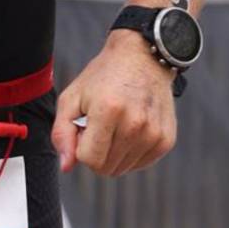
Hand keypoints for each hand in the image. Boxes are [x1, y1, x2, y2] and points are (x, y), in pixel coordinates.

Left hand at [52, 32, 177, 176]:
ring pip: (123, 169)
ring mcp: (154, 133)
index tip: (86, 129)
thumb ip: (62, 134)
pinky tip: (131, 129)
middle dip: (97, 152)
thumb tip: (66, 167)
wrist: (142, 58)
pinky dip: (131, 153)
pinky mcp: (166, 139)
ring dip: (114, 153)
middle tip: (101, 127)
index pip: (89, 160)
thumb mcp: (72, 98)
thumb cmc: (103, 78)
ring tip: (117, 125)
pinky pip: (140, 164)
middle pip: (106, 169)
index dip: (81, 148)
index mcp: (108, 111)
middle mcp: (135, 124)